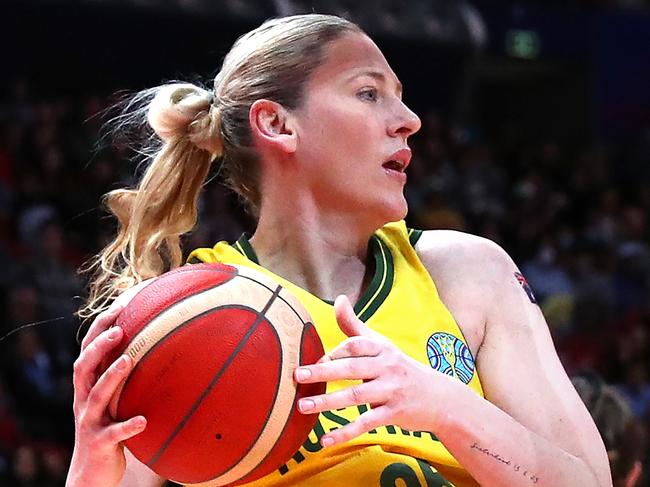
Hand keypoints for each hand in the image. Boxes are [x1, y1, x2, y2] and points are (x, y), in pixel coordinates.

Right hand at [67, 304, 146, 486]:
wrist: (90, 472)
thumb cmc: (109, 428)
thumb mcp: (115, 401)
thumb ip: (128, 378)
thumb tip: (163, 347)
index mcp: (88, 386)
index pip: (87, 350)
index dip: (99, 327)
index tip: (119, 305)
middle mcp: (84, 400)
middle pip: (84, 366)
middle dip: (100, 345)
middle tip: (120, 328)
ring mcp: (90, 422)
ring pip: (97, 395)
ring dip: (111, 376)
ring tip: (129, 360)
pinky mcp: (99, 444)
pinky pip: (113, 434)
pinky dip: (127, 426)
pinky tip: (143, 421)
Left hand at [294, 295, 443, 447]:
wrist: (438, 397)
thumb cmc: (399, 367)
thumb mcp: (381, 344)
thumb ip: (355, 325)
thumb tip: (339, 299)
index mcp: (382, 348)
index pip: (356, 346)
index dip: (333, 352)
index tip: (310, 361)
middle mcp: (388, 367)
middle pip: (353, 368)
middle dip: (324, 372)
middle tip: (298, 375)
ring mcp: (392, 391)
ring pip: (357, 396)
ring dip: (329, 402)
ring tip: (303, 406)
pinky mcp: (394, 414)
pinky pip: (366, 423)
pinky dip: (345, 432)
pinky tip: (325, 440)